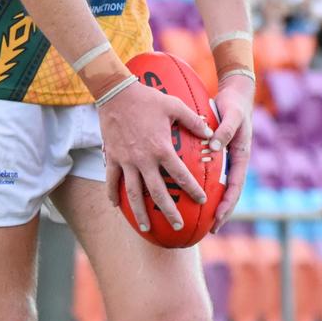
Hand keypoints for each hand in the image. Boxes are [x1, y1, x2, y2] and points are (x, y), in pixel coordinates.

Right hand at [98, 79, 212, 232]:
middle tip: (178, 225)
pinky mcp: (112, 157)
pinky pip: (111, 180)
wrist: (115, 93)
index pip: (180, 175)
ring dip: (140, 212)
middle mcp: (144, 159)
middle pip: (157, 192)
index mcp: (161, 148)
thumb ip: (193, 120)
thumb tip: (210, 133)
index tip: (201, 200)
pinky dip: (113, 194)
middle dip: (169, 211)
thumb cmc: (147, 98)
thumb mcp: (174, 105)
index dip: (192, 189)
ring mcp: (126, 160)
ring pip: (133, 193)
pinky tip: (117, 206)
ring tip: (146, 227)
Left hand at [209, 75, 254, 232]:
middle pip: (228, 192)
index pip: (235, 187)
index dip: (227, 205)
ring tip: (198, 218)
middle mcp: (234, 161)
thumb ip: (224, 131)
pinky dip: (203, 183)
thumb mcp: (232, 116)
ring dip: (211, 202)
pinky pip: (210, 172)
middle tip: (209, 229)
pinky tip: (188, 190)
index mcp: (241, 157)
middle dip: (220, 212)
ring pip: (219, 185)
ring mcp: (227, 159)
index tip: (218, 219)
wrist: (236, 94)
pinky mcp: (218, 153)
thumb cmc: (235, 105)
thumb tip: (214, 146)